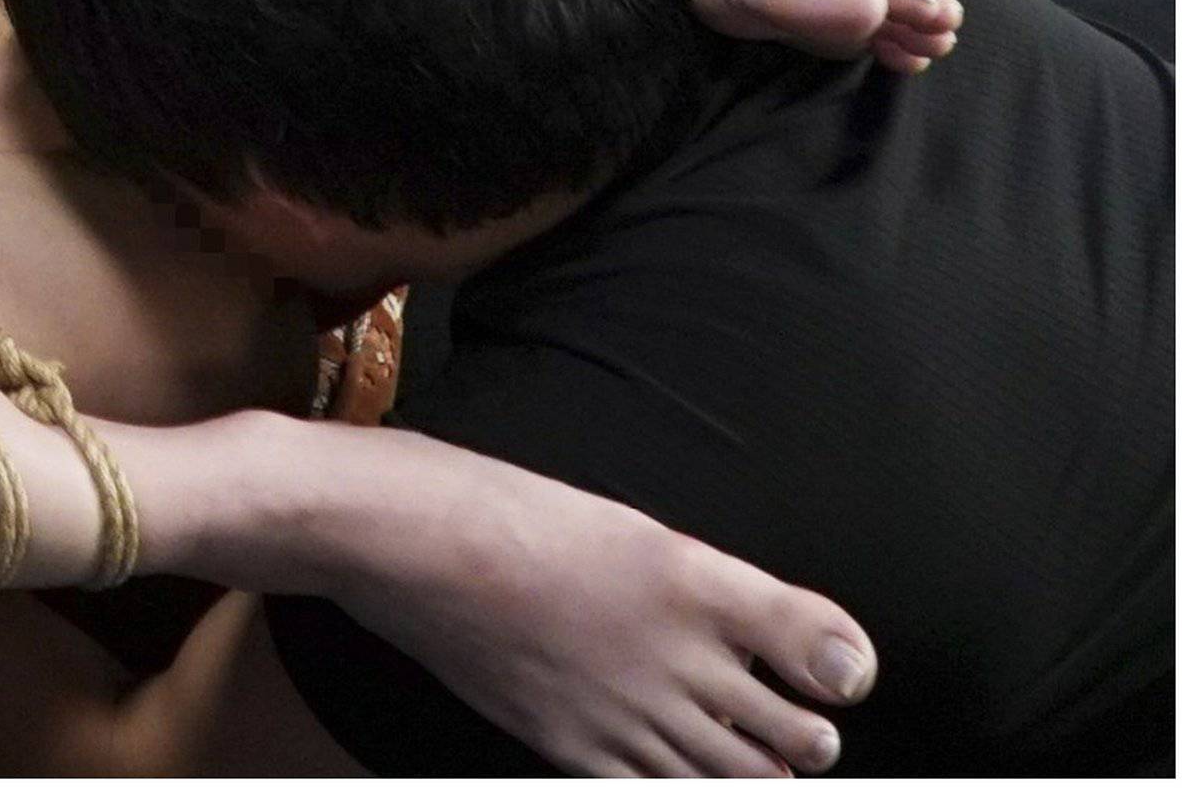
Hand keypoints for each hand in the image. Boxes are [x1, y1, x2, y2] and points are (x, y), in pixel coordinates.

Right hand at [332, 437, 875, 776]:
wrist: (424, 545)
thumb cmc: (519, 510)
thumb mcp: (629, 523)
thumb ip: (702, 580)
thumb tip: (764, 626)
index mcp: (692, 577)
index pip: (808, 639)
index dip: (843, 662)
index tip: (849, 672)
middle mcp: (673, 653)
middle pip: (784, 731)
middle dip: (808, 739)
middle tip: (814, 735)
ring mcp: (625, 710)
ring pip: (729, 774)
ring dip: (761, 774)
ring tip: (773, 768)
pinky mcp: (574, 747)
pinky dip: (683, 790)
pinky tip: (685, 779)